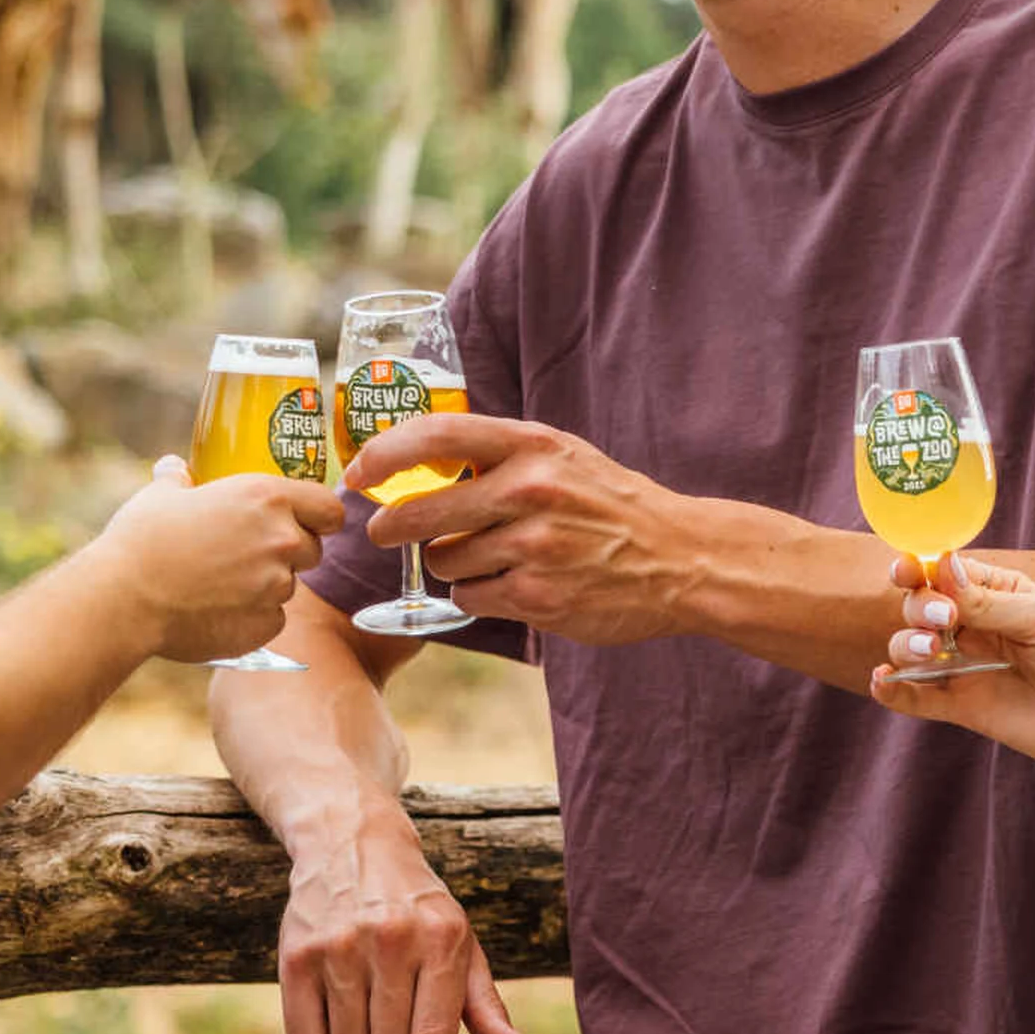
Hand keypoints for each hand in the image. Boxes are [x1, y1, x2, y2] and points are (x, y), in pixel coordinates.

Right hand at [90, 456, 345, 663]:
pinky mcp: (264, 625)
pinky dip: (251, 617)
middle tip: (248, 555)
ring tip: (220, 584)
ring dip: (265, 585)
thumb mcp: (161, 494)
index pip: (329, 508)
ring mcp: (276, 586)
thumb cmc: (141, 539)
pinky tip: (216, 610)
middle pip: (312, 550)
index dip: (320, 517)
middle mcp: (282, 539)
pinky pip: (271, 619)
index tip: (307, 523)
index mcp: (267, 497)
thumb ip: (180, 478)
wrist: (123, 598)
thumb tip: (175, 467)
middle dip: (288, 553)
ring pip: (287, 586)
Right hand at [278, 817, 529, 1033]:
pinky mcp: (297, 958)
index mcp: (442, 940)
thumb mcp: (461, 943)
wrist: (351, 842)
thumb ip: (486, 1006)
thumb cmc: (417, 909)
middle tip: (392, 1032)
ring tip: (368, 1028)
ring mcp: (339, 949)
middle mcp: (391, 940)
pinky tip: (336, 1033)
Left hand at [346, 415, 700, 645]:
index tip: (357, 473)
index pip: (437, 437)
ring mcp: (534, 546)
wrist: (677, 558)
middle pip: (422, 511)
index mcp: (533, 445)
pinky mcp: (538, 597)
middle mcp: (530, 490)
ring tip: (490, 556)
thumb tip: (415, 455)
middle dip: (393, 526)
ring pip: (443, 559)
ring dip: (451, 562)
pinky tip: (511, 583)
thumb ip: (498, 453)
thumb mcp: (561, 456)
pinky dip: (478, 593)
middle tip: (383, 531)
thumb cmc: (609, 503)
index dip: (385, 454)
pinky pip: (470, 596)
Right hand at [868, 555, 1034, 781]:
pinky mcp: (967, 708)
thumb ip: (988, 603)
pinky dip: (894, 689)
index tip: (908, 570)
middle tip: (943, 617)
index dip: (920, 567)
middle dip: (918, 606)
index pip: (945, 571)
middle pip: (921, 605)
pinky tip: (883, 681)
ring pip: (912, 648)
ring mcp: (970, 667)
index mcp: (1000, 592)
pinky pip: (919, 698)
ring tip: (931, 652)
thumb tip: (939, 568)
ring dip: (907, 644)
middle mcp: (978, 625)